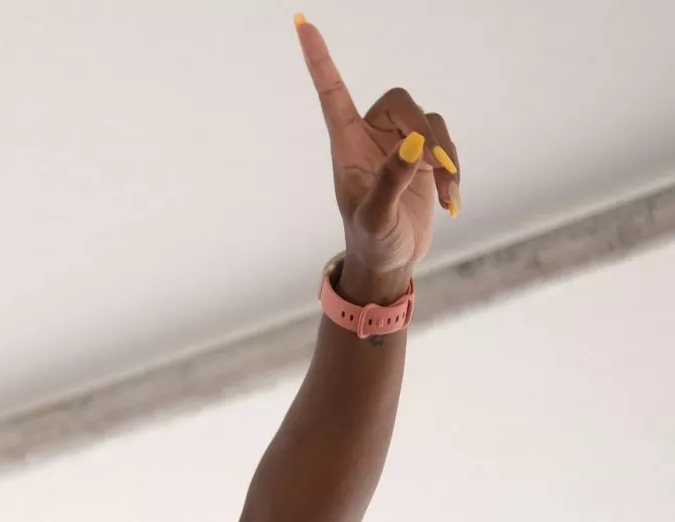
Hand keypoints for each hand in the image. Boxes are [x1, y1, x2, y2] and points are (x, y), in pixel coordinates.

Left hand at [296, 15, 459, 301]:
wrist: (388, 263)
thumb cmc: (371, 241)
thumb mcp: (376, 216)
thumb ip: (392, 180)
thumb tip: (414, 145)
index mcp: (346, 145)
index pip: (331, 92)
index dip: (319, 59)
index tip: (302, 23)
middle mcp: (371, 138)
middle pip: (401, 102)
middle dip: (423, 131)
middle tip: (435, 166)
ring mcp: (399, 146)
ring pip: (431, 125)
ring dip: (446, 159)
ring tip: (446, 196)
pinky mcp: (423, 159)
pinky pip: (446, 146)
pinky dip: (454, 172)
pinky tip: (451, 204)